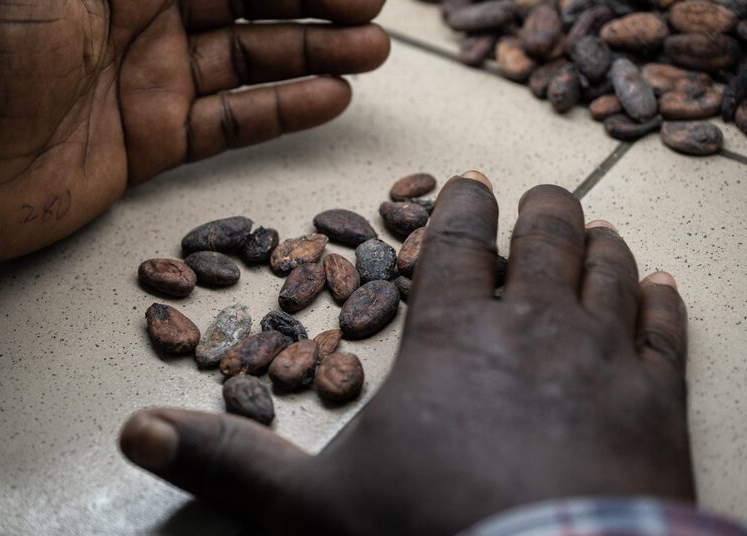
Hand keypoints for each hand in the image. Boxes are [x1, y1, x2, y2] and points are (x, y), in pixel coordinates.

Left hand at [0, 0, 388, 265]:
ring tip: (372, 50)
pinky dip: (282, 110)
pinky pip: (230, 122)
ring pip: (250, 57)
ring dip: (314, 51)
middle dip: (315, 0)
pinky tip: (330, 97)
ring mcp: (147, 76)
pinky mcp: (149, 137)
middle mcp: (136, 12)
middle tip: (371, 7)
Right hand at [119, 174, 693, 534]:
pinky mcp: (657, 402)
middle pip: (544, 238)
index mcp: (453, 336)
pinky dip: (661, 302)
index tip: (465, 186)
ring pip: (608, 270)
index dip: (460, 207)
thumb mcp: (313, 508)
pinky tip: (659, 286)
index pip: (457, 243)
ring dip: (597, 244)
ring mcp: (604, 358)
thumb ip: (227, 463)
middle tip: (534, 199)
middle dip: (538, 213)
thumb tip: (135, 432)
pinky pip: (666, 331)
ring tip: (594, 229)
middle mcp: (534, 327)